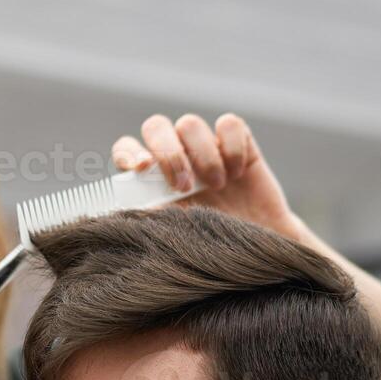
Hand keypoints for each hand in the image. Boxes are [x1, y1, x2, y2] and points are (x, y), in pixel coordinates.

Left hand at [112, 112, 295, 235]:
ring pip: (189, 124)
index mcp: (151, 180)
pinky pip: (229, 124)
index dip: (129, 153)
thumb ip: (148, 220)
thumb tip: (124, 214)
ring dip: (202, 155)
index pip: (126, 150)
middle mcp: (175, 159)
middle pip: (155, 127)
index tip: (142, 168)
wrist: (256, 255)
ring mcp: (205, 149)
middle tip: (184, 186)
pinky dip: (233, 148)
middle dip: (168, 153)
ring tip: (218, 186)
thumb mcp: (173, 239)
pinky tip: (238, 173)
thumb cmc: (209, 251)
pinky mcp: (238, 144)